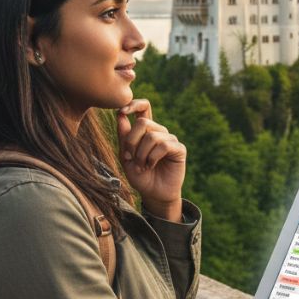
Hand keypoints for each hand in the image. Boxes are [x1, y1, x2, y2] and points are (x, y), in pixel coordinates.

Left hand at [116, 100, 185, 220]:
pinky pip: (163, 145)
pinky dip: (152, 157)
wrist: (153, 193)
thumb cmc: (140, 175)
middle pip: (143, 122)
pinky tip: (151, 165)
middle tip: (130, 158)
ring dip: (142, 154)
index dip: (134, 104)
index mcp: (145, 130)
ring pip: (152, 136)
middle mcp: (158, 131)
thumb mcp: (126, 156)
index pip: (143, 107)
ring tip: (142, 166)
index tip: (121, 111)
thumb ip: (124, 137)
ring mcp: (170, 139)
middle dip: (132, 141)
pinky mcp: (179, 148)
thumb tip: (120, 115)